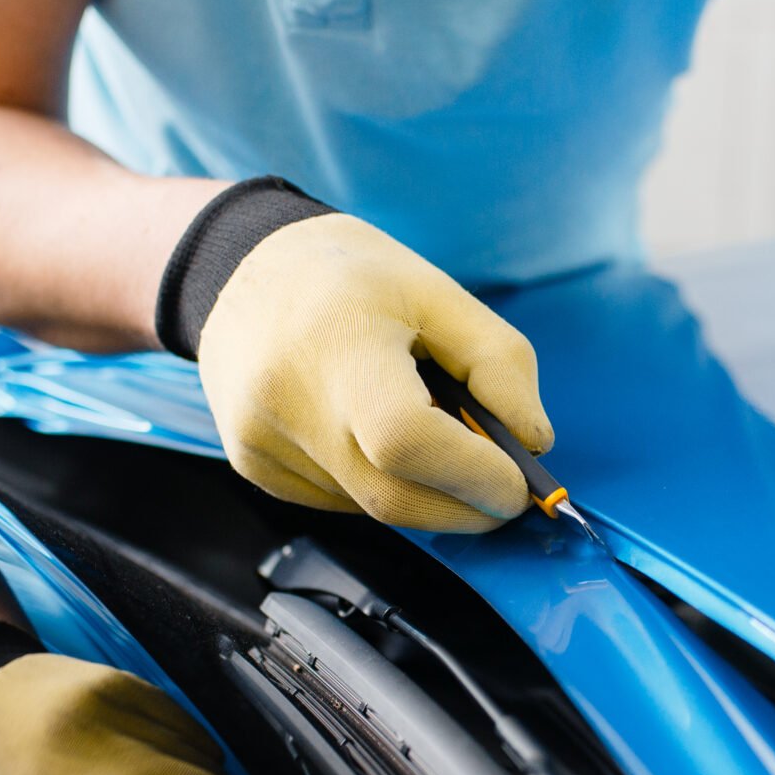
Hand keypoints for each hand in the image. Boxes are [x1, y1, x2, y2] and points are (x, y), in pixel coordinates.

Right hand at [197, 214, 553, 531]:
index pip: (407, 441)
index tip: (519, 485)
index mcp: (334, 345)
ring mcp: (260, 444)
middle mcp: (284, 403)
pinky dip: (380, 484)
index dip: (474, 476)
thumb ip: (499, 364)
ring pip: (370, 507)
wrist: (242, 267)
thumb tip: (532, 444)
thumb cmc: (350, 277)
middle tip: (503, 489)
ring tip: (428, 430)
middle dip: (464, 507)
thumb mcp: (438, 292)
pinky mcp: (254, 468)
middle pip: (392, 499)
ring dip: (422, 491)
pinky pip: (340, 502)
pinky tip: (374, 434)